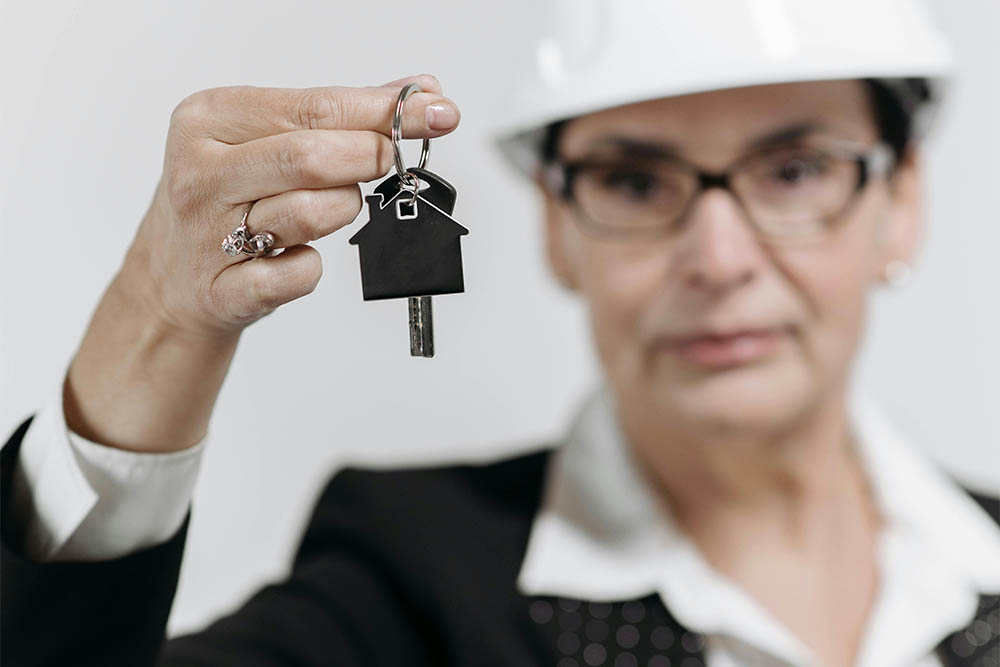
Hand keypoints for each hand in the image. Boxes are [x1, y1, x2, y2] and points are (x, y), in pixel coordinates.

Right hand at [129, 74, 459, 337]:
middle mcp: (201, 173)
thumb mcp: (267, 140)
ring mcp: (207, 235)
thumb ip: (343, 114)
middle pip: (311, 157)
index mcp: (209, 119)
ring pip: (310, 213)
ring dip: (343, 210)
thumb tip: (423, 93)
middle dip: (368, 158)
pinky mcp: (223, 290)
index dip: (384, 112)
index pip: (314, 108)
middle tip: (391, 162)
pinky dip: (313, 265)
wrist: (171, 277)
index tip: (437, 112)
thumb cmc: (228, 199)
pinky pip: (301, 274)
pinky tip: (297, 255)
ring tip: (330, 208)